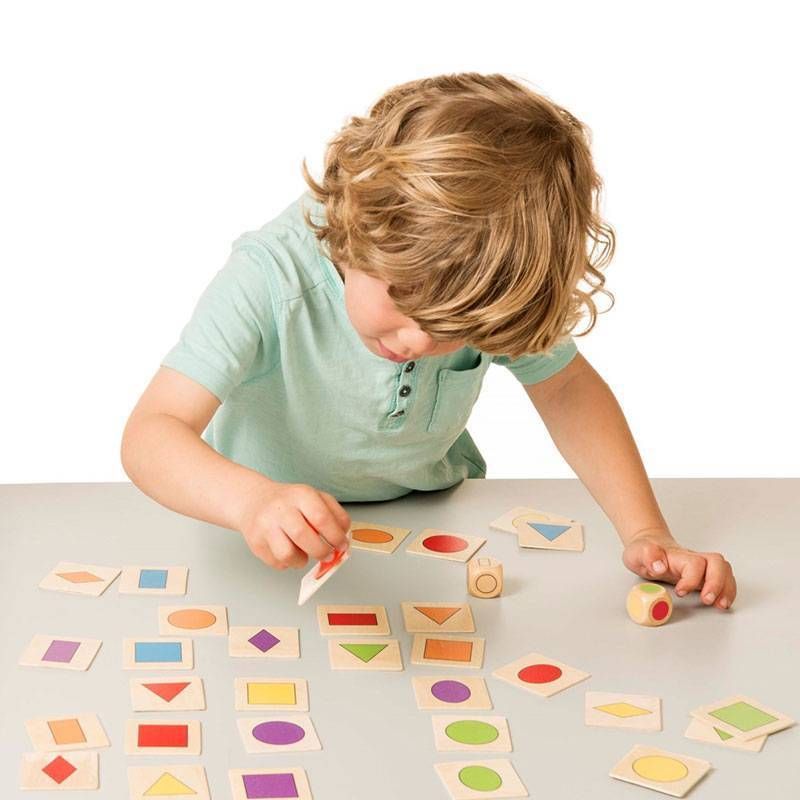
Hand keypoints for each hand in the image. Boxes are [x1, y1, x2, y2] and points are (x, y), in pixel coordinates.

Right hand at [237, 479, 350, 569]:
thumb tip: (345, 536)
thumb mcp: (315, 497)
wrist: (254, 500)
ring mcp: (265, 527)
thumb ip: (334, 515)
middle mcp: (281, 509)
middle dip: (322, 551)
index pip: (321, 518)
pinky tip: (289, 550)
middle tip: (328, 555)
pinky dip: (288, 563)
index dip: (336, 536)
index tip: (342, 545)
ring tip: (304, 553)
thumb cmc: (290, 502)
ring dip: (302, 560)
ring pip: (288, 555)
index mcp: (300, 495)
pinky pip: (277, 563)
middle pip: (304, 537)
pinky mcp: (256, 543)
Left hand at [622, 528, 736, 609]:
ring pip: (724, 569)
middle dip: (717, 583)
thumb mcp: (636, 552)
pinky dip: (727, 590)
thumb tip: (659, 566)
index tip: (680, 592)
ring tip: (720, 604)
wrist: (647, 546)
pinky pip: (724, 578)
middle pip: (717, 563)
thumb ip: (647, 556)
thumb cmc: (643, 551)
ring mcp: (700, 566)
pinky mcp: (703, 574)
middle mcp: (692, 559)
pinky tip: (721, 602)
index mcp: (676, 556)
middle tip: (708, 600)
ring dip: (726, 588)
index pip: (694, 563)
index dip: (691, 579)